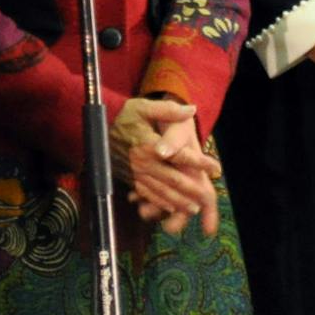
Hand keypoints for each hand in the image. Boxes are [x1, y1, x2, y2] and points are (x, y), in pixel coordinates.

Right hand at [110, 98, 221, 235]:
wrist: (99, 127)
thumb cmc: (125, 115)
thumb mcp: (144, 107)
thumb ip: (168, 110)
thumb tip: (191, 110)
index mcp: (149, 144)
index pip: (179, 155)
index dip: (198, 162)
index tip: (216, 167)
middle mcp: (143, 162)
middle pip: (172, 179)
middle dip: (191, 189)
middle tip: (207, 197)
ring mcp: (135, 173)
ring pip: (160, 190)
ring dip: (177, 201)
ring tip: (193, 208)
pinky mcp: (130, 178)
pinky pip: (147, 194)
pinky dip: (160, 202)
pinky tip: (170, 208)